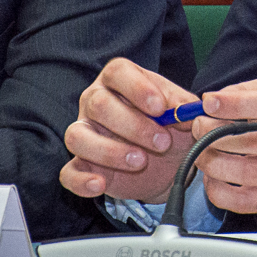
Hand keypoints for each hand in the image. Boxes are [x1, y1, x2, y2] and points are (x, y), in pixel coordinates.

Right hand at [59, 58, 199, 201]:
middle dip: (133, 125)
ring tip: (140, 161)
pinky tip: (100, 184)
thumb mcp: (183, 113)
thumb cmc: (170, 126)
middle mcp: (95, 101)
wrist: (167, 162)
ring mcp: (84, 132)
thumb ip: (185, 108)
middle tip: (162, 142)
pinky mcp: (81, 165)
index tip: (161, 108)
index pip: (118, 72)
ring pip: (78, 136)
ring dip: (109, 151)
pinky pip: (68, 173)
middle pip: (99, 104)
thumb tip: (187, 110)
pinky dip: (81, 180)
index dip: (138, 88)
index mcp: (119, 80)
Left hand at [190, 78, 256, 215]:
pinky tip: (215, 177)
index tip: (210, 102)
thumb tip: (218, 98)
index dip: (234, 104)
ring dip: (210, 160)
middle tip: (199, 126)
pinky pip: (241, 201)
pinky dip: (218, 190)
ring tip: (203, 151)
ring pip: (239, 171)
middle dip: (210, 132)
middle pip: (247, 140)